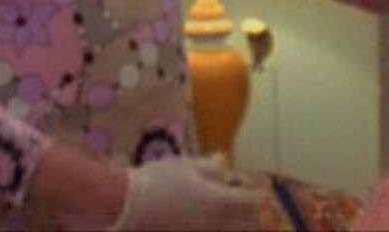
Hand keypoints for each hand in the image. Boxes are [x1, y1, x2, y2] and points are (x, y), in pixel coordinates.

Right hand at [111, 156, 261, 230]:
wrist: (126, 206)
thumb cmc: (157, 180)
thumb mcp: (186, 167)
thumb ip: (211, 168)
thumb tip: (226, 164)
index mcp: (218, 200)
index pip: (251, 201)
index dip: (260, 194)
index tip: (262, 189)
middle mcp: (215, 222)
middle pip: (246, 224)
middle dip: (252, 214)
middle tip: (249, 204)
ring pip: (230, 231)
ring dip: (236, 222)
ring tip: (231, 212)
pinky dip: (217, 226)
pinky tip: (210, 220)